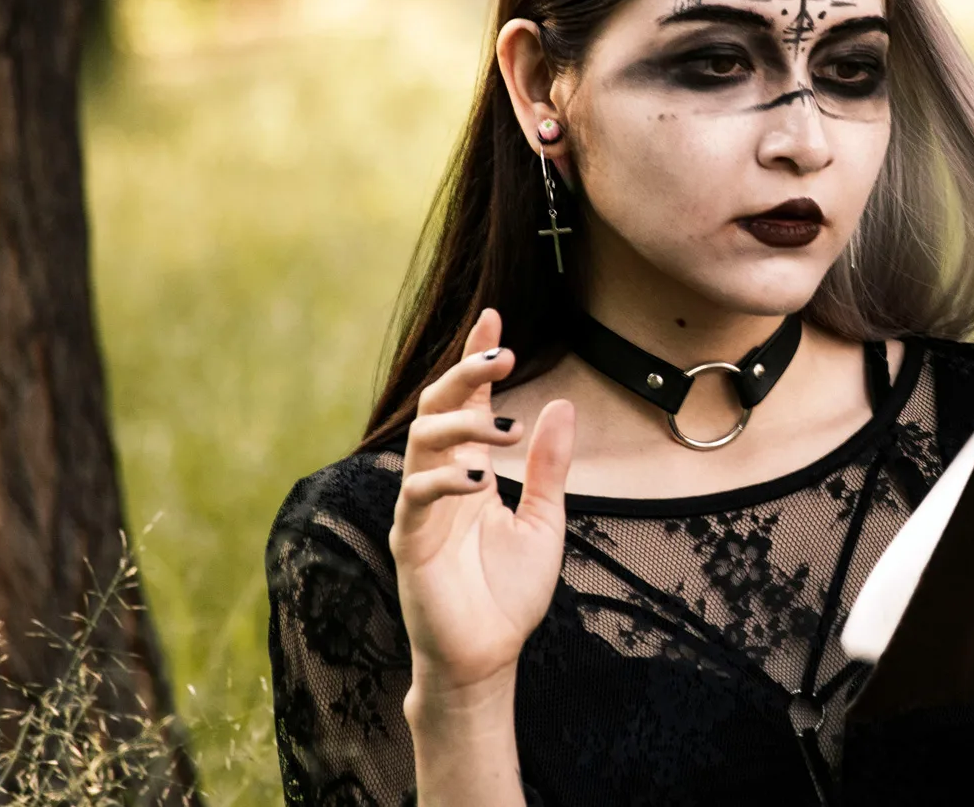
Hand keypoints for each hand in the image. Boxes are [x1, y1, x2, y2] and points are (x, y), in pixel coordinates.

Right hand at [390, 307, 574, 697]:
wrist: (488, 655)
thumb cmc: (509, 592)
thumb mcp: (544, 519)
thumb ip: (549, 467)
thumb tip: (562, 406)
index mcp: (471, 471)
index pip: (469, 403)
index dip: (477, 361)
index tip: (495, 319)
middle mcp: (441, 480)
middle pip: (439, 408)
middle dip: (466, 374)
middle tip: (505, 355)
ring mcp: (421, 507)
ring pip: (422, 441)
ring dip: (461, 423)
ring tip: (504, 426)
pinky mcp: (411, 540)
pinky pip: (416, 495)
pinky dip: (444, 478)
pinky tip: (477, 478)